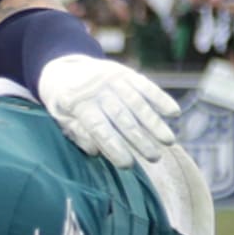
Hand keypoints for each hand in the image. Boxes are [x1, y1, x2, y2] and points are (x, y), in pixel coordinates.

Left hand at [37, 55, 179, 167]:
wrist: (63, 69)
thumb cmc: (63, 104)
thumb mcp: (61, 119)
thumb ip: (77, 133)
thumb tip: (96, 151)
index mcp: (77, 105)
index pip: (98, 128)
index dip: (114, 147)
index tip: (128, 165)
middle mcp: (97, 90)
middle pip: (122, 118)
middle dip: (139, 139)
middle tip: (154, 158)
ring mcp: (113, 79)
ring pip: (137, 103)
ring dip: (154, 122)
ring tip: (168, 141)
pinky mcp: (126, 73)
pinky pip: (146, 86)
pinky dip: (160, 98)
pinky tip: (173, 113)